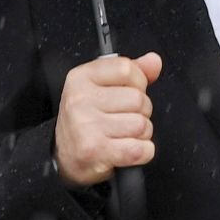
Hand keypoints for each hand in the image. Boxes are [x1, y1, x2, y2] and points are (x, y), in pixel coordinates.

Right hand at [53, 52, 160, 186]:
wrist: (66, 157)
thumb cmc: (85, 120)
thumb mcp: (100, 87)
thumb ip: (131, 72)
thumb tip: (154, 61)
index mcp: (81, 78)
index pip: (126, 68)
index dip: (138, 81)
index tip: (130, 91)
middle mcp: (80, 100)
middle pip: (138, 99)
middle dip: (141, 112)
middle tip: (124, 118)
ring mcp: (87, 126)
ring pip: (142, 125)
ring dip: (141, 134)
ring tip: (124, 134)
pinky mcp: (96, 151)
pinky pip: (140, 149)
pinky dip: (143, 151)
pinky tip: (127, 149)